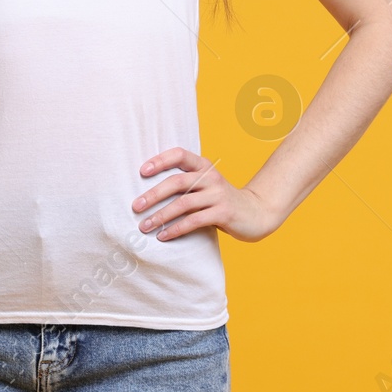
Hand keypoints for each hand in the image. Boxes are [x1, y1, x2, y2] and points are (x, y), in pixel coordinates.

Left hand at [132, 148, 282, 243]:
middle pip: (177, 182)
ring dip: (160, 216)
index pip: (179, 155)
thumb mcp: (205, 186)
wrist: (256, 213)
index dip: (160, 160)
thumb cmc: (221, 201)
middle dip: (153, 194)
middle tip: (136, 206)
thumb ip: (185, 184)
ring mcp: (218, 195)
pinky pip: (194, 221)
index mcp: (204, 166)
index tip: (141, 172)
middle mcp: (211, 177)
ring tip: (145, 226)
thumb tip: (147, 193)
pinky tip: (163, 236)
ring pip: (183, 203)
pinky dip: (176, 229)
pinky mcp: (223, 213)